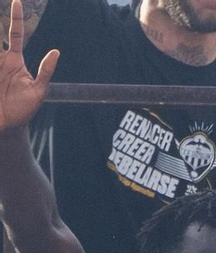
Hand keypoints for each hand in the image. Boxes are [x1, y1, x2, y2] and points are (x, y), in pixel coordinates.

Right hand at [0, 0, 58, 133]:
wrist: (7, 123)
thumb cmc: (24, 108)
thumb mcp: (38, 91)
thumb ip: (46, 71)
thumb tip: (56, 51)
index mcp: (14, 59)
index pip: (15, 32)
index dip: (16, 17)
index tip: (17, 1)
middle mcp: (0, 58)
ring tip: (0, 44)